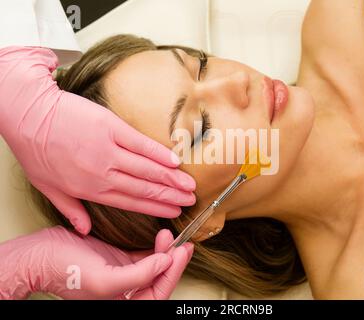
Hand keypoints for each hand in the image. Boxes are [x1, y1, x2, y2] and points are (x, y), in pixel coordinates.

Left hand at [0, 47, 195, 234]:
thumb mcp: (48, 188)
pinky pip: (141, 144)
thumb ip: (71, 210)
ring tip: (189, 185)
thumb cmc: (35, 150)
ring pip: (147, 169)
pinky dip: (159, 153)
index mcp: (91, 190)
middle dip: (170, 196)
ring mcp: (109, 150)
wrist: (29, 115)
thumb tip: (84, 230)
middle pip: (144, 188)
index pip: (131, 203)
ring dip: (171, 179)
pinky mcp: (111, 128)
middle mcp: (104, 173)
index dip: (155, 208)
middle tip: (190, 200)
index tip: (173, 211)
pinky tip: (175, 161)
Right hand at [0, 226, 192, 299]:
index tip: (181, 252)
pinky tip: (161, 237)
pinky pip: (144, 256)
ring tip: (173, 237)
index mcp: (123, 303)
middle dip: (173, 262)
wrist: (40, 255)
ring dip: (166, 252)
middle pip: (159, 280)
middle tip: (183, 244)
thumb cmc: (66, 271)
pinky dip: (155, 248)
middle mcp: (126, 292)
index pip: (158, 293)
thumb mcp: (105, 279)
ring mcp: (124, 276)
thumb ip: (139, 274)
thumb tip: (166, 261)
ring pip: (154, 267)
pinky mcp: (119, 261)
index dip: (173, 274)